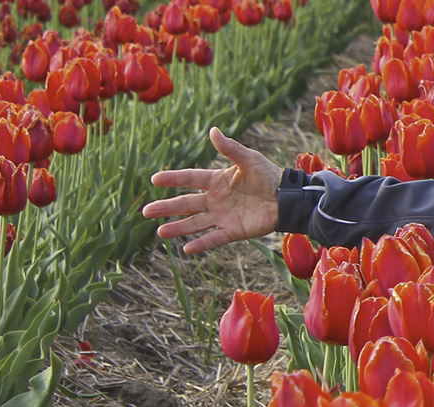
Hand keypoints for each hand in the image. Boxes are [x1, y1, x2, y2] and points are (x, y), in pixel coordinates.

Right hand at [143, 128, 282, 252]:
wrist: (287, 198)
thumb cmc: (269, 176)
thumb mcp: (249, 160)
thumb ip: (230, 148)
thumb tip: (213, 130)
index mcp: (216, 181)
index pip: (189, 179)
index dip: (173, 179)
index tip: (154, 179)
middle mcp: (215, 199)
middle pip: (186, 204)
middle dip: (166, 207)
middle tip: (146, 211)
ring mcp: (222, 216)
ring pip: (195, 223)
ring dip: (178, 228)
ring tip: (160, 232)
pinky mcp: (233, 231)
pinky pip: (214, 238)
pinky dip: (202, 243)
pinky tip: (187, 249)